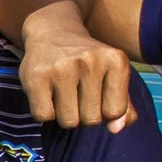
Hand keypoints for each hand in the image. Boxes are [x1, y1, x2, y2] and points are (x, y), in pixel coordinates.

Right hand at [21, 3, 136, 132]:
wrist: (53, 32)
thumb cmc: (87, 62)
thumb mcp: (112, 76)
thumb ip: (123, 106)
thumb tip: (116, 129)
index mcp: (116, 60)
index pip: (114, 112)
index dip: (104, 110)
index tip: (96, 94)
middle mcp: (90, 61)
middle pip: (91, 120)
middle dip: (83, 114)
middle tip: (76, 92)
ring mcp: (62, 67)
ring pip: (69, 121)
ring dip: (64, 115)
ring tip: (62, 94)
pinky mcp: (37, 75)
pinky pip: (44, 116)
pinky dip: (44, 112)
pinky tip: (46, 94)